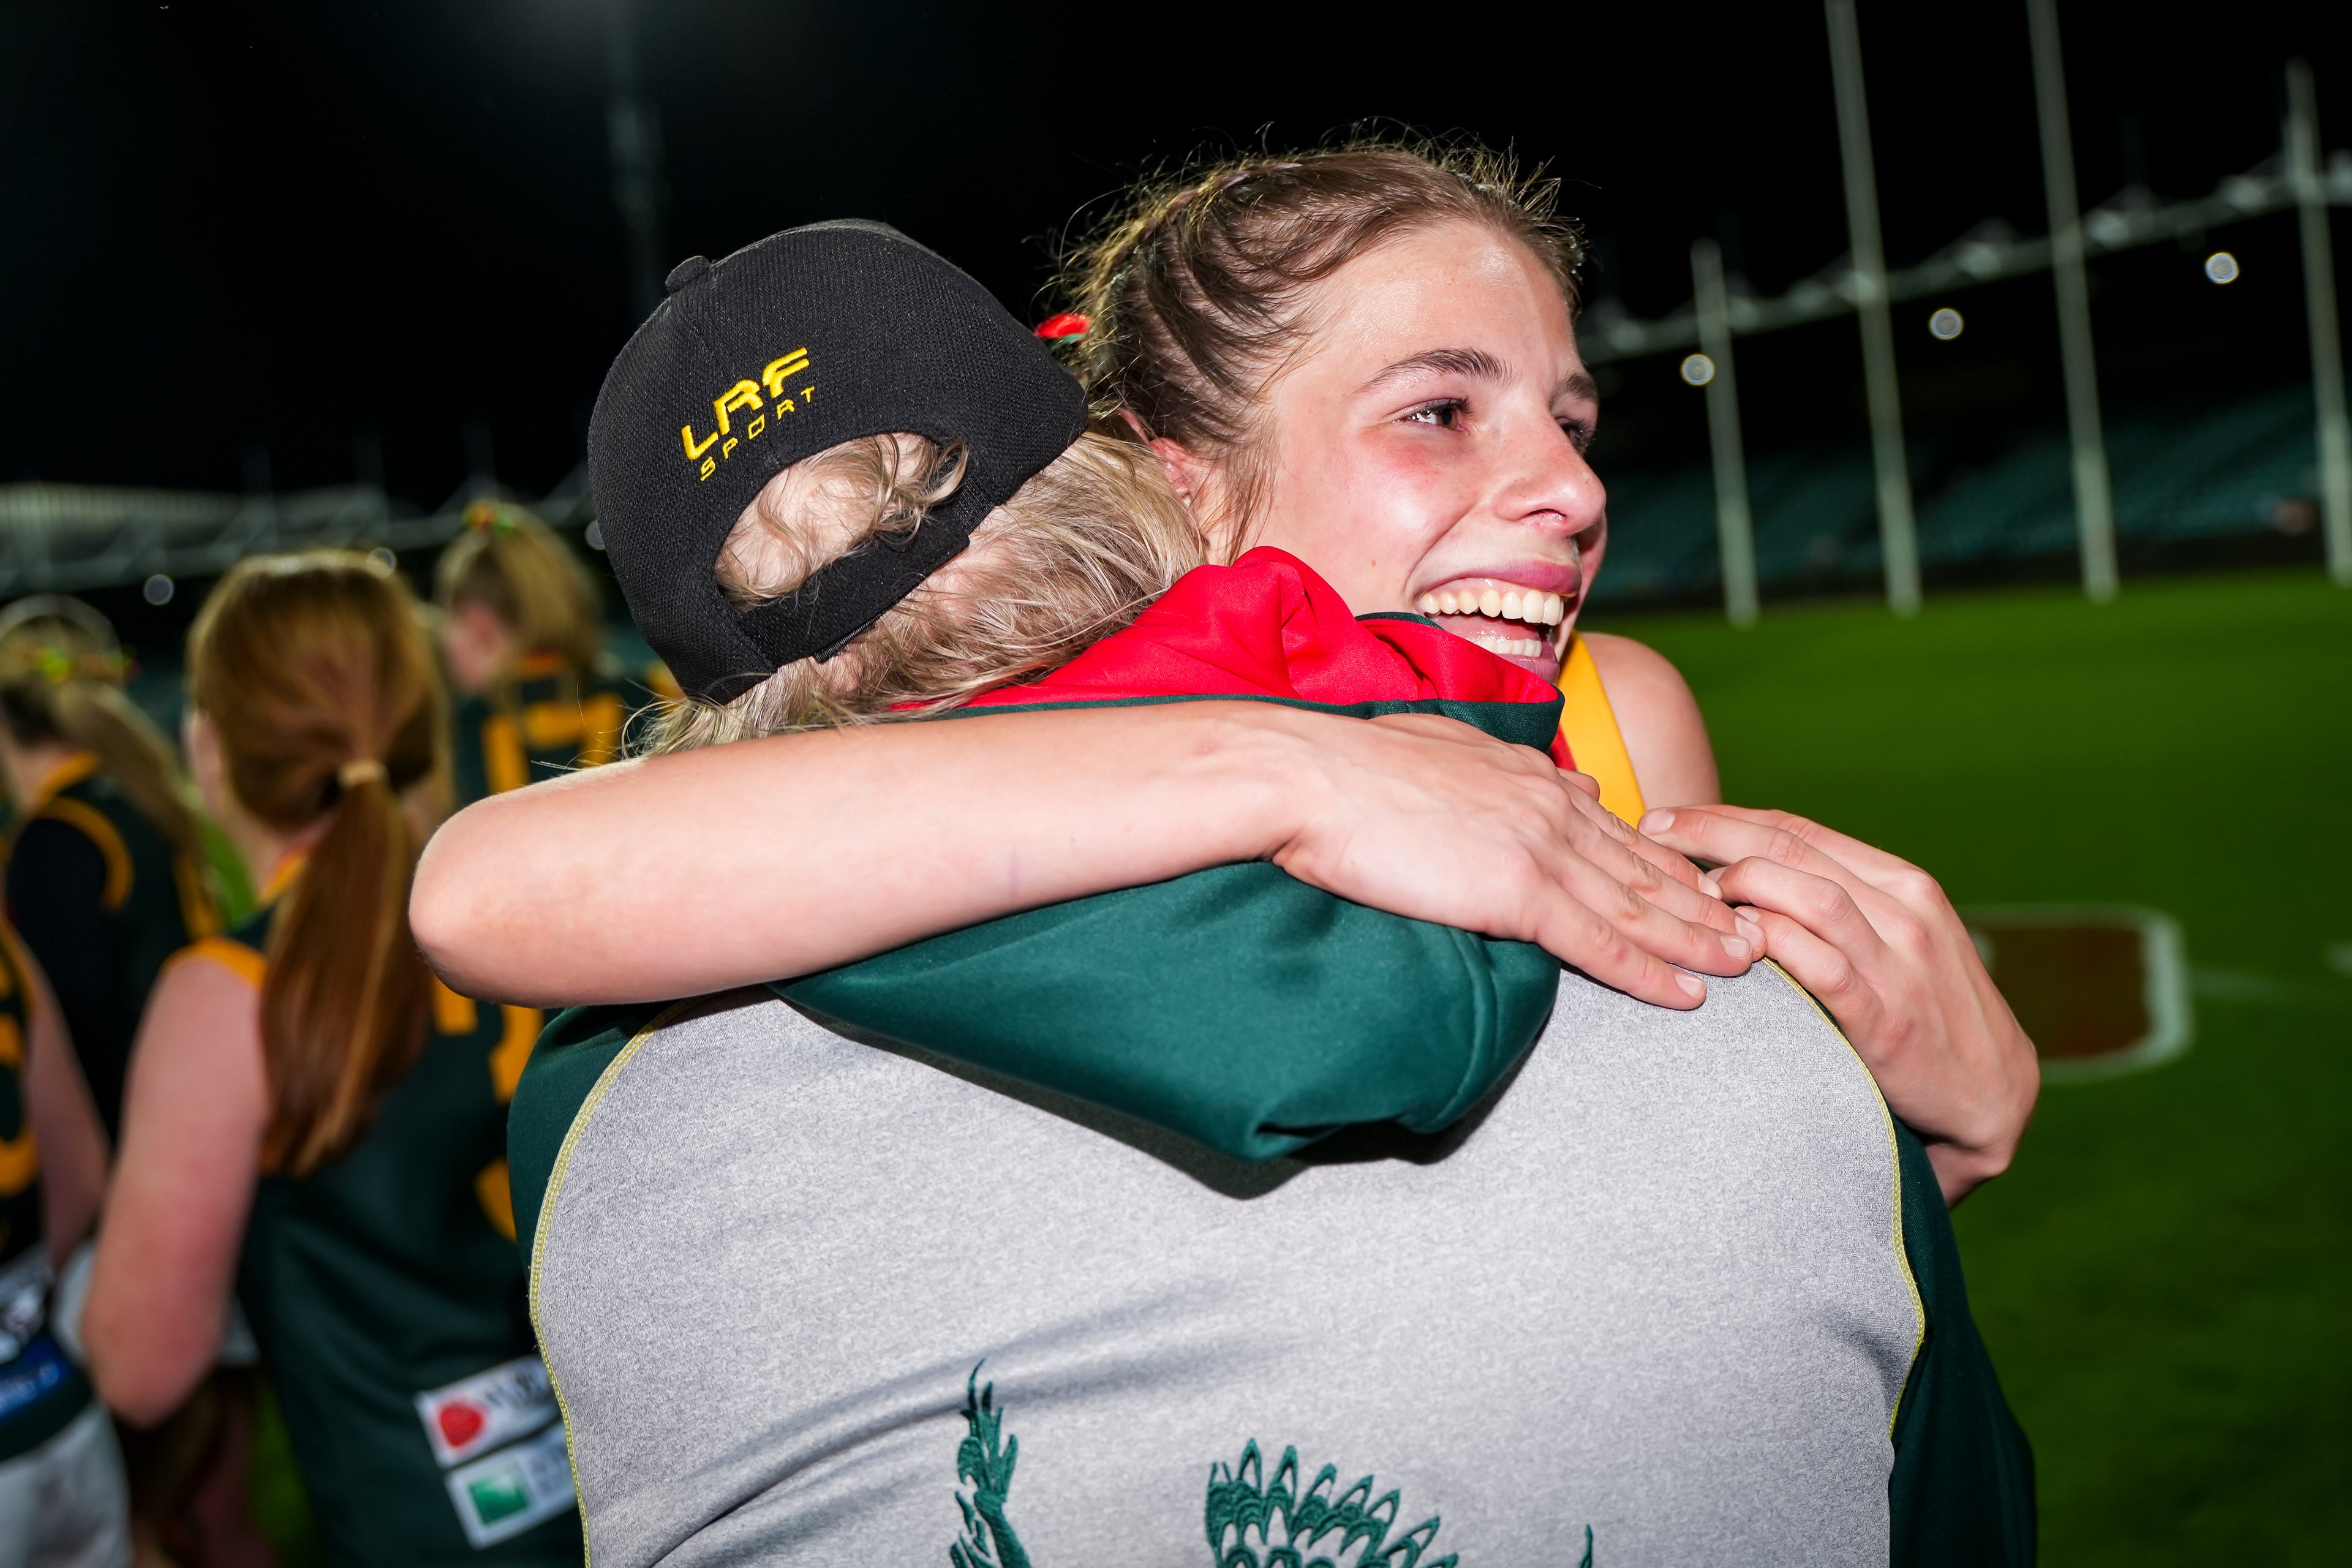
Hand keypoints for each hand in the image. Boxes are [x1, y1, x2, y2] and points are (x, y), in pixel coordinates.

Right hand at [1269, 712, 1761, 1011]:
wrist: (1309, 776)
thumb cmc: (1350, 766)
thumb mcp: (1446, 748)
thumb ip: (1511, 770)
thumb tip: (1567, 782)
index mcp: (1531, 776)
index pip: (1616, 830)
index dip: (1669, 863)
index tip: (1708, 887)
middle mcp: (1552, 808)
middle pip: (1647, 868)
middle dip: (1708, 904)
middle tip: (1760, 933)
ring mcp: (1541, 849)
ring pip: (1641, 907)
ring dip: (1701, 941)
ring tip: (1749, 966)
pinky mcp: (1518, 891)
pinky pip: (1601, 942)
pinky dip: (1651, 971)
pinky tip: (1688, 995)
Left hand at [1637, 805, 2037, 1202]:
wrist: (1993, 1097)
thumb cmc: (1925, 1014)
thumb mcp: (1893, 941)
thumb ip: (1834, 906)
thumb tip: (1745, 876)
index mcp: (1901, 883)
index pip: (1799, 830)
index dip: (1726, 818)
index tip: (1668, 818)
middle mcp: (1905, 911)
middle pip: (1793, 850)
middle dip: (1713, 835)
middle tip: (1652, 835)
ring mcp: (1899, 963)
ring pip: (1809, 897)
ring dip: (1741, 886)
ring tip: (1688, 895)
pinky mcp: (1887, 1019)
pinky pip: (1821, 967)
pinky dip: (1774, 946)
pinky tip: (1731, 944)